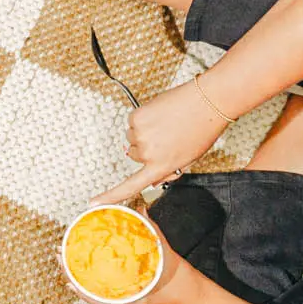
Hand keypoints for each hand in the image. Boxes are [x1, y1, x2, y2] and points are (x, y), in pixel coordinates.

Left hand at [70, 214, 201, 303]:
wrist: (188, 293)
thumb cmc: (176, 278)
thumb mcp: (163, 251)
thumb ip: (150, 230)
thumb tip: (140, 208)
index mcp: (132, 299)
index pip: (101, 301)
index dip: (82, 291)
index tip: (67, 278)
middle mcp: (124, 303)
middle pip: (92, 295)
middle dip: (73, 277)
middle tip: (59, 258)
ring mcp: (124, 301)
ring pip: (95, 293)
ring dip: (78, 277)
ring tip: (63, 260)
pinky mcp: (125, 297)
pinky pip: (103, 289)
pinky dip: (90, 280)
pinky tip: (80, 268)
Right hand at [98, 78, 231, 197]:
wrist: (207, 101)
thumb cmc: (202, 130)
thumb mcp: (188, 159)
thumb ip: (167, 171)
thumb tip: (151, 177)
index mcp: (161, 167)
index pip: (130, 186)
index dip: (110, 196)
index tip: (95, 202)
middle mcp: (148, 153)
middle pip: (134, 154)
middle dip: (146, 147)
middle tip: (166, 136)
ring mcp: (140, 134)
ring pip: (133, 136)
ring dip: (145, 131)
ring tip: (166, 123)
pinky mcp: (137, 117)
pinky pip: (133, 121)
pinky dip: (144, 117)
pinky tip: (160, 114)